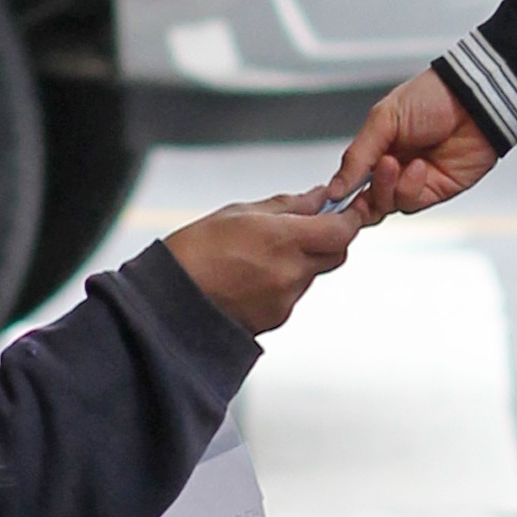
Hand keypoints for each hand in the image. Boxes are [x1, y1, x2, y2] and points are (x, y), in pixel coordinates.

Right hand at [165, 179, 392, 330]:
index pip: (343, 231)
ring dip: (301, 261)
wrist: (168, 303)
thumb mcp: (238, 213)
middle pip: (336, 254)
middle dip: (328, 239)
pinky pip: (292, 295)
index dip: (349, 219)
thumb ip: (287, 206)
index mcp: (284, 241)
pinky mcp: (276, 319)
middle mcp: (291, 273)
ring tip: (259, 255)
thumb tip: (316, 197)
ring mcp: (285, 300)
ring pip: (312, 274)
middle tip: (303, 229)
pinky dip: (283, 282)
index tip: (344, 211)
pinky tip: (251, 276)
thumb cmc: (193, 254)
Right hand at [329, 69, 497, 215]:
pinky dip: (410, 188)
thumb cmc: (432, 97)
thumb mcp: (383, 119)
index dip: (342, 191)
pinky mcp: (436, 191)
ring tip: (393, 163)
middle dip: (360, 198)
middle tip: (359, 189)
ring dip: (386, 188)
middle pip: (366, 199)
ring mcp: (414, 181)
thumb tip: (335, 188)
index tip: (333, 197)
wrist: (475, 102)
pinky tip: (418, 167)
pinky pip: (412, 202)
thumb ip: (357, 156)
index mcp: (377, 147)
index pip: (351, 179)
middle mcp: (393, 167)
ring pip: (386, 205)